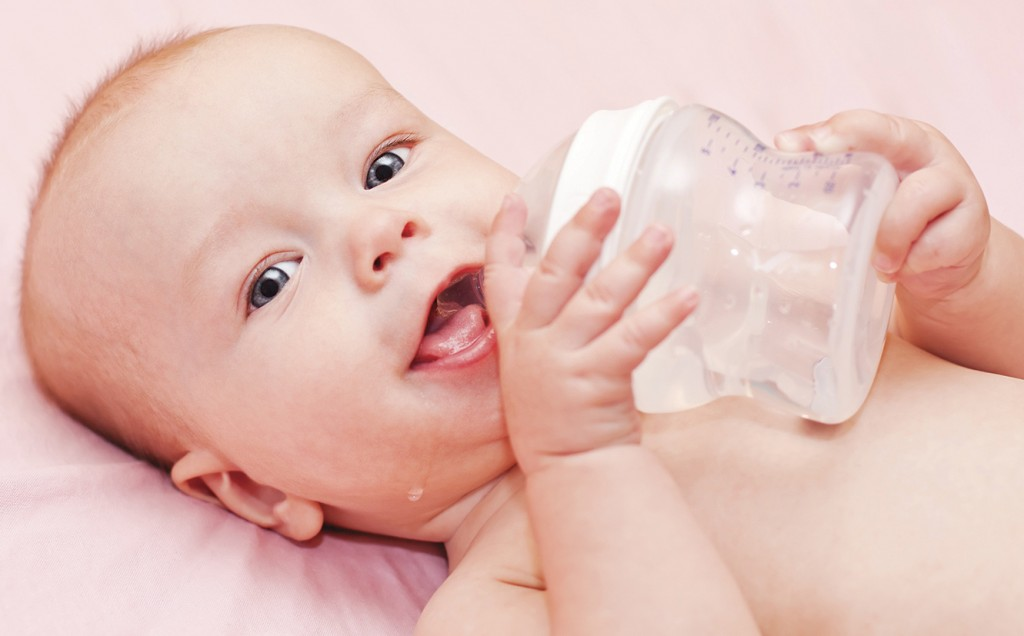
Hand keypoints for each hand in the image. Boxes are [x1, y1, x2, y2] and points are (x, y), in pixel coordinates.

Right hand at [484, 189, 697, 473]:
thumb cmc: (557, 413)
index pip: (499, 274)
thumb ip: (545, 321)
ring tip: (662, 233)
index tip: (515, 197)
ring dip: (634, 262)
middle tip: (609, 195)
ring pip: (600, 299)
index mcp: (516, 331)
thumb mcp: (531, 364)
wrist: (570, 468)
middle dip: (582, 230)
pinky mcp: (597, 381)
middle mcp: (535, 339)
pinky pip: (634, 340)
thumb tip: (576, 277)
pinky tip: (688, 296)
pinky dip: (662, 316)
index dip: (504, 234)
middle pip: (556, 272)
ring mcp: (564, 359)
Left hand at [776, 110, 990, 302]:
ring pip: (911, 203)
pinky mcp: (973, 225)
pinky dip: (910, 264)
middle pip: (893, 137)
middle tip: (821, 151)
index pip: (861, 125)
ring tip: (880, 261)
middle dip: (853, 140)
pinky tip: (906, 267)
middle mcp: (927, 152)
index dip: (829, 131)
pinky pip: (930, 248)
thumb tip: (781, 155)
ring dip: (887, 237)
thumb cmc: (893, 217)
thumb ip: (826, 174)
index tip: (789, 144)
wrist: (944, 261)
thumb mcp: (860, 193)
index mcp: (896, 139)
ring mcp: (955, 184)